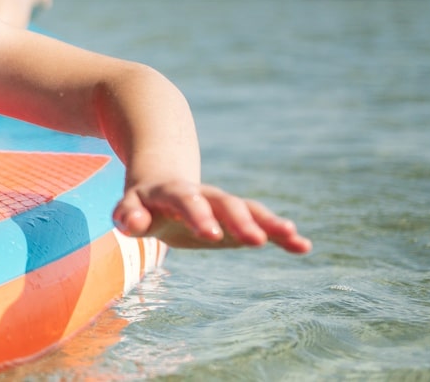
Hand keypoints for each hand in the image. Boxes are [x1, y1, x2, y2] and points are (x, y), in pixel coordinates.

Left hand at [113, 180, 311, 253]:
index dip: (199, 215)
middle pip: (223, 203)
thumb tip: (135, 224)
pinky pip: (261, 221)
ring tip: (291, 236)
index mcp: (173, 192)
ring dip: (268, 223)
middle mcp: (203, 194)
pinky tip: (301, 246)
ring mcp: (222, 205)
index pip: (186, 200)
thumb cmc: (142, 204)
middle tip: (256, 241)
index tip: (211, 236)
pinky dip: (280, 233)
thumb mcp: (128, 209)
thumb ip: (129, 216)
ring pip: (247, 209)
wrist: (161, 184)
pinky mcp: (237, 218)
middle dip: (239, 221)